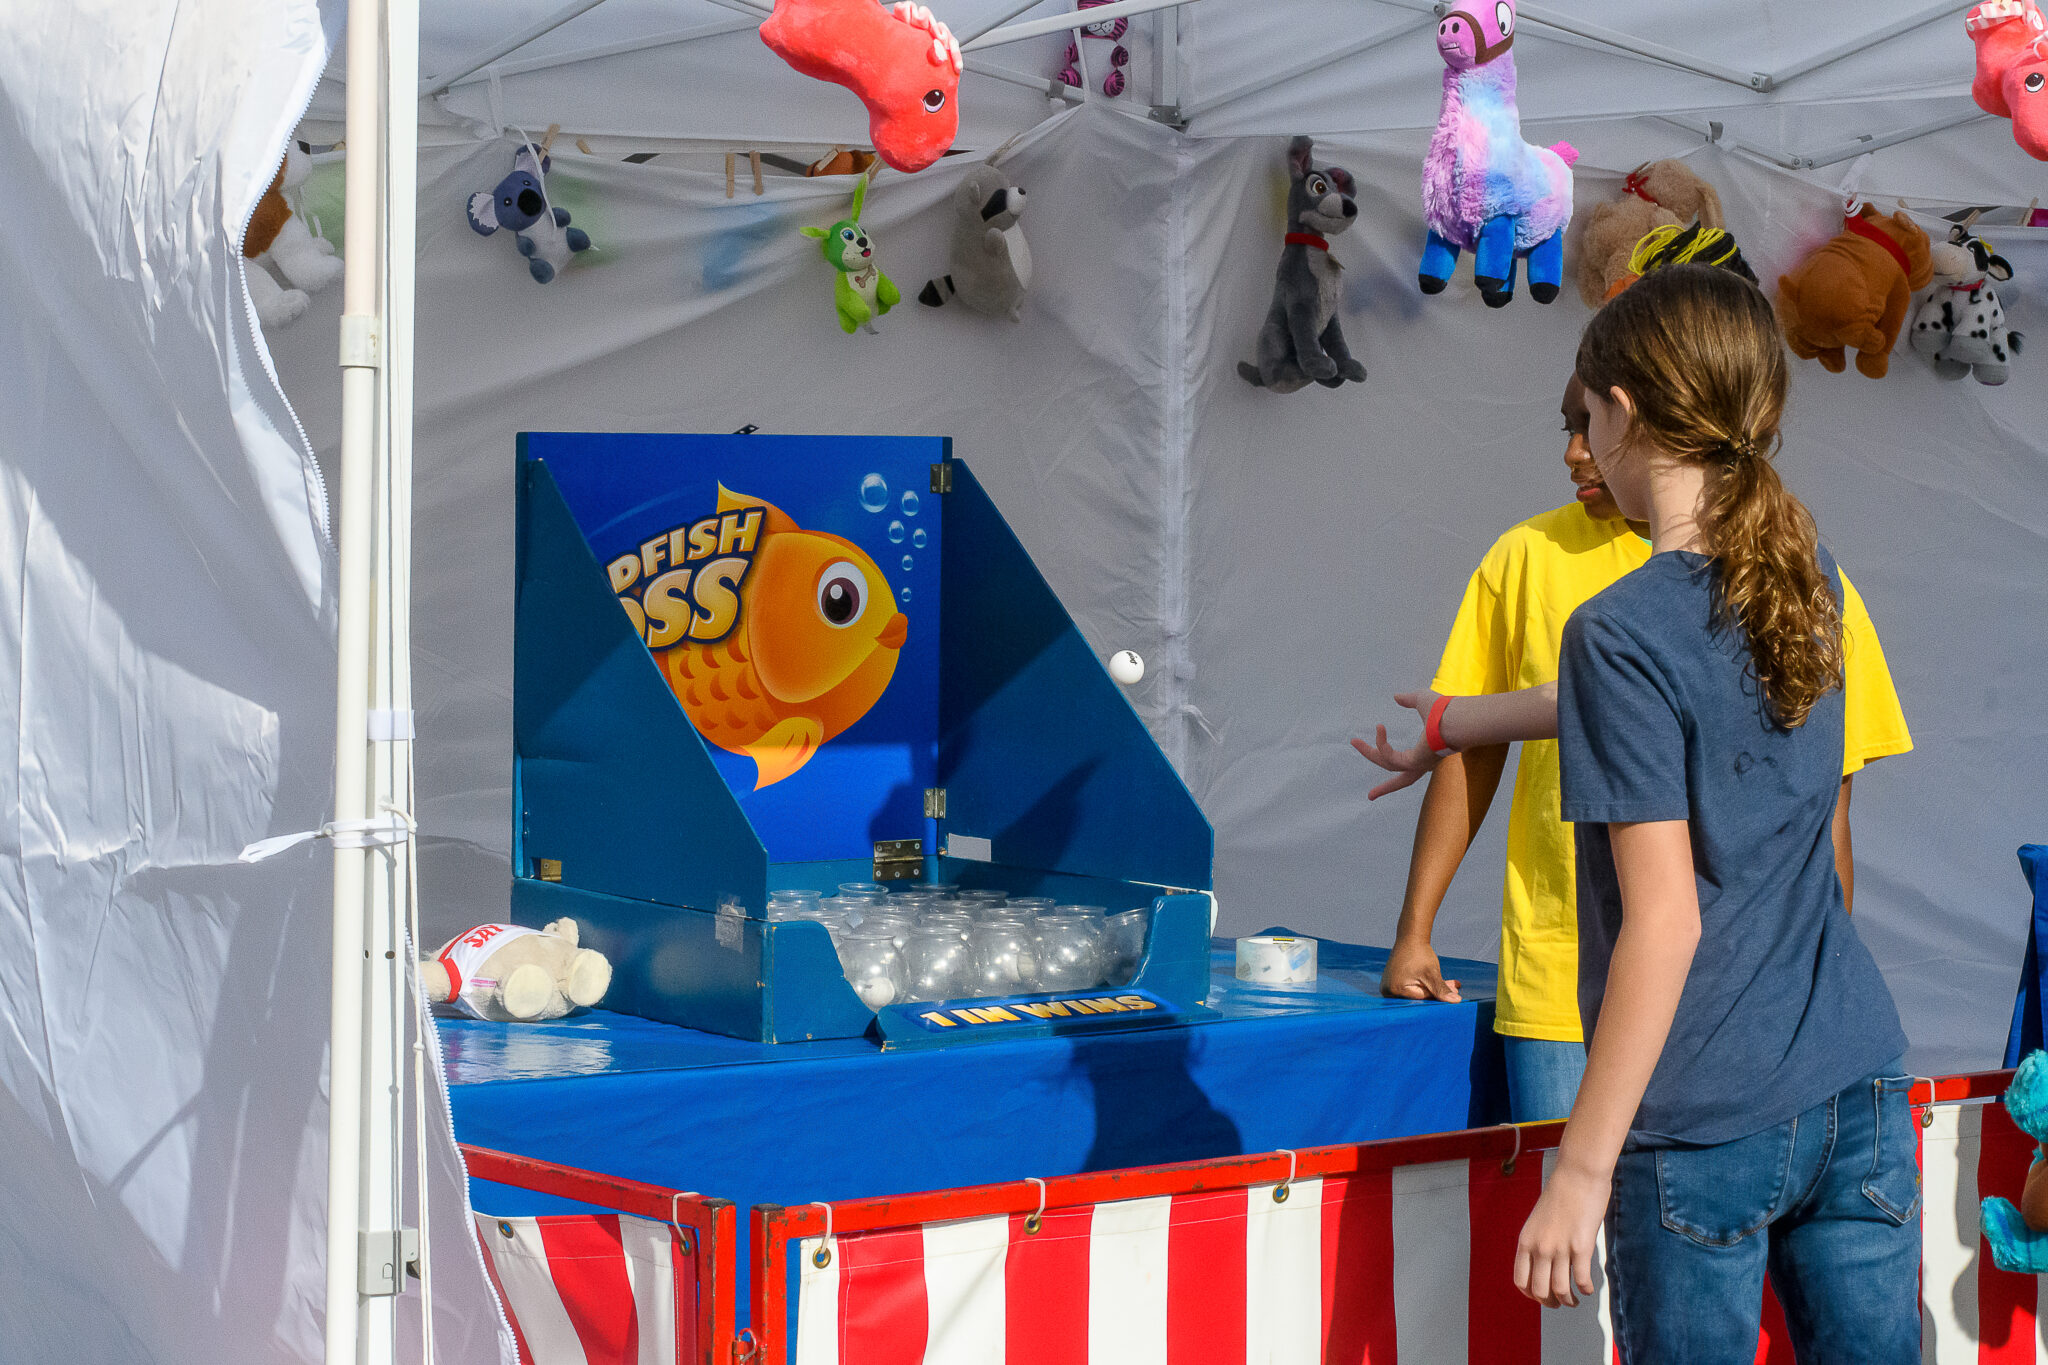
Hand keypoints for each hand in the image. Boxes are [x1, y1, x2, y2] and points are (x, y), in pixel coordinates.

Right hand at [1349, 690, 1444, 799]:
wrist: (1457, 718)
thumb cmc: (1446, 709)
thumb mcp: (1422, 700)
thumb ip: (1409, 700)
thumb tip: (1396, 697)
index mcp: (1428, 752)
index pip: (1411, 763)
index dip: (1397, 761)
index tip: (1389, 757)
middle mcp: (1425, 763)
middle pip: (1401, 779)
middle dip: (1385, 788)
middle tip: (1370, 796)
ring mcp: (1420, 764)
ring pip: (1389, 766)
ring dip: (1370, 753)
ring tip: (1354, 741)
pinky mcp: (1414, 762)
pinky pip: (1390, 757)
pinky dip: (1382, 744)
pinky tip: (1380, 727)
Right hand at [1380, 937, 1461, 1002]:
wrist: (1410, 938)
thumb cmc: (1419, 954)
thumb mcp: (1432, 974)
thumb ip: (1442, 990)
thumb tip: (1457, 1001)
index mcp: (1395, 990)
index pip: (1421, 998)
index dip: (1439, 995)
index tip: (1455, 991)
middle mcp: (1388, 990)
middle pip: (1419, 996)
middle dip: (1438, 991)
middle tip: (1455, 988)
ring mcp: (1389, 986)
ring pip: (1417, 991)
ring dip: (1433, 988)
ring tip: (1450, 983)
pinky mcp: (1392, 981)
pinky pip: (1411, 987)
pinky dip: (1424, 983)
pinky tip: (1436, 980)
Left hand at [1514, 1162, 1609, 1307]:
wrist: (1577, 1175)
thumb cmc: (1561, 1194)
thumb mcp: (1539, 1220)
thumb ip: (1539, 1241)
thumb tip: (1545, 1264)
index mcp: (1526, 1241)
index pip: (1520, 1280)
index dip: (1531, 1294)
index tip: (1541, 1296)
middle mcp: (1540, 1247)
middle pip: (1540, 1291)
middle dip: (1550, 1303)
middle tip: (1560, 1303)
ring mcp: (1560, 1248)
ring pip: (1560, 1290)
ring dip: (1568, 1301)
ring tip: (1574, 1300)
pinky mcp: (1582, 1247)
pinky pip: (1581, 1279)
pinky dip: (1585, 1289)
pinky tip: (1588, 1289)